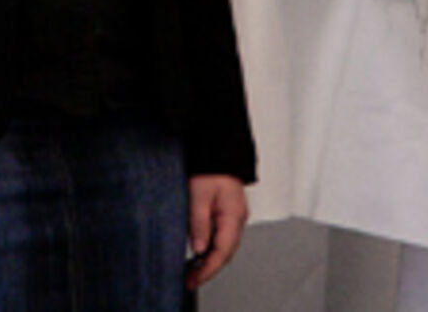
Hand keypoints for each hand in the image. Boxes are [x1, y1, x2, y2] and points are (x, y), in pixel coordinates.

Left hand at [184, 174, 248, 289]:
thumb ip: (199, 222)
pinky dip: (212, 248)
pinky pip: (222, 236)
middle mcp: (237, 218)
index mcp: (233, 215)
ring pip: (225, 246)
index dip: (208, 269)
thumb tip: (198, 248)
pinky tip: (200, 252)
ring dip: (210, 259)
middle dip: (209, 268)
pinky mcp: (228, 212)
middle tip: (190, 279)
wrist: (218, 149)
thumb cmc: (210, 166)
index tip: (195, 279)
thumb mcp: (198, 194)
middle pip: (226, 252)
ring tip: (193, 270)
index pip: (223, 252)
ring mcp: (234, 215)